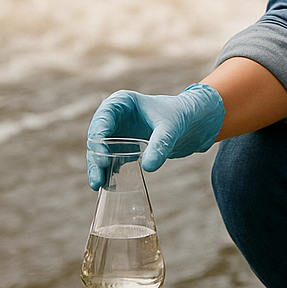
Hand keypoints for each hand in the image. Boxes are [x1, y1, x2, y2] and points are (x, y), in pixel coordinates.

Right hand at [86, 83, 224, 188]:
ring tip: (98, 185)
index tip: (102, 157)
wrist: (192, 122)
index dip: (98, 138)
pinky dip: (108, 171)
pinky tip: (107, 185)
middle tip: (96, 179)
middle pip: (96, 137)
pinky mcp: (121, 146)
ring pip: (100, 151)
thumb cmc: (179, 116)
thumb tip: (148, 167)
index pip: (102, 118)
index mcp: (122, 102)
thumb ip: (160, 145)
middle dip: (95, 158)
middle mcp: (114, 116)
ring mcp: (116, 132)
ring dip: (98, 167)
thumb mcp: (170, 129)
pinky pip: (109, 159)